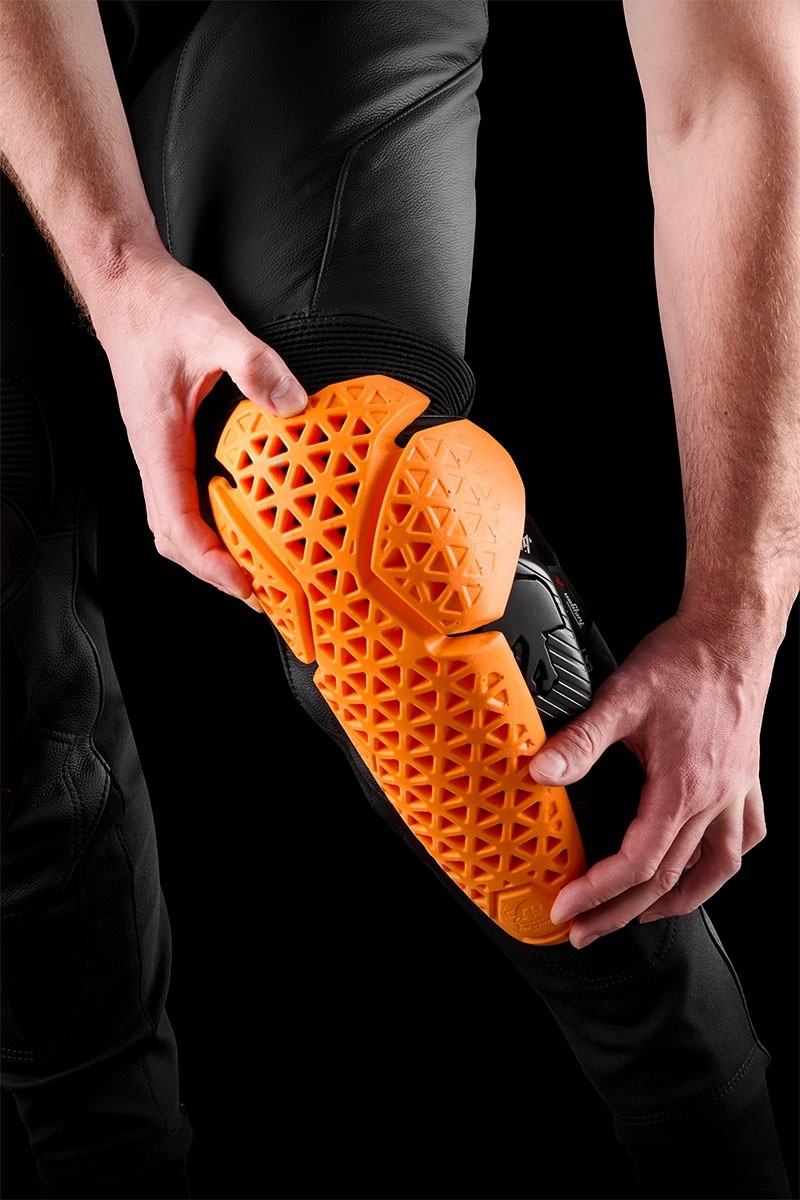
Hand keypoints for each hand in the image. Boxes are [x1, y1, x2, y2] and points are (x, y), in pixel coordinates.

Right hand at [89, 248, 306, 597]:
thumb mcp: (212, 327)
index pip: (177, 524)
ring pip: (174, 522)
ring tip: (253, 570)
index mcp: (158, 442)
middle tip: (260, 593)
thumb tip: (293, 404)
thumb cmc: (159, 308)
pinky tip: (241, 521)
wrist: (127, 286)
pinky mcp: (169, 440)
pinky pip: (184, 499)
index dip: (210, 563)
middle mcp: (154, 455)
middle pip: (172, 538)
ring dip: (208, 553)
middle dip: (212, 572)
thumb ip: (254, 362)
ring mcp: (158, 451)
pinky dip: (209, 523)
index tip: (244, 586)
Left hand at [529, 611, 773, 946]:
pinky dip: (720, 863)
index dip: (597, 892)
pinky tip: (704, 868)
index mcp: (683, 786)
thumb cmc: (684, 661)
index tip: (566, 906)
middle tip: (584, 930)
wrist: (731, 632)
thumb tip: (539, 772)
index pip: (638, 862)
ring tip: (641, 916)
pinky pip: (744, 839)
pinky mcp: (744, 778)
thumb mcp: (621, 697)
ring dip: (676, 901)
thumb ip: (580, 740)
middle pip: (669, 878)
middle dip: (621, 912)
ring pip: (716, 869)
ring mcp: (735, 791)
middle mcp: (714, 798)